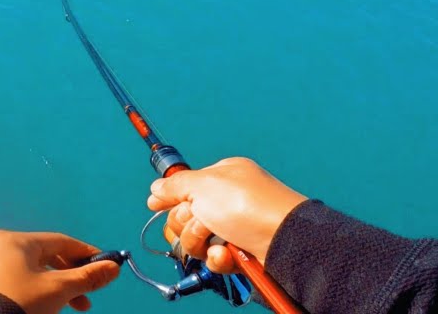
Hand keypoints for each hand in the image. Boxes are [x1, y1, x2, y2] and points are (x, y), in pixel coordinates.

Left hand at [0, 230, 120, 313]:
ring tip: (65, 308)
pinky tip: (41, 308)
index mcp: (14, 240)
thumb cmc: (21, 304)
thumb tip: (115, 267)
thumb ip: (87, 277)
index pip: (60, 242)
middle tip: (85, 301)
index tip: (104, 268)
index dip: (85, 255)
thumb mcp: (58, 290)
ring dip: (52, 289)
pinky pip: (13, 282)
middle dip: (69, 280)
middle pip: (44, 258)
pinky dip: (32, 292)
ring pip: (29, 272)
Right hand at [147, 157, 306, 273]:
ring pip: (195, 240)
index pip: (185, 187)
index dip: (171, 198)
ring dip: (199, 241)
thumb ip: (175, 186)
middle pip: (184, 215)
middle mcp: (226, 202)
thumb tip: (155, 189)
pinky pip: (214, 259)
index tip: (156, 204)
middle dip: (185, 221)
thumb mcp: (203, 184)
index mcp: (221, 178)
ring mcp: (233, 228)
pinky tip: (227, 253)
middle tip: (200, 219)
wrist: (281, 239)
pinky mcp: (238, 253)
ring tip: (215, 237)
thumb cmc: (245, 203)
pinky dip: (217, 257)